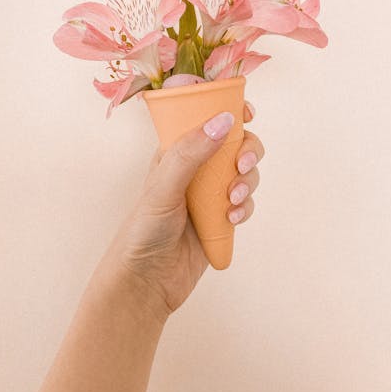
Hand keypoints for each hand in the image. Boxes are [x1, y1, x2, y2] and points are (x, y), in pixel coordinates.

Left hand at [102, 100, 263, 320]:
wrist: (146, 282)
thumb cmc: (143, 230)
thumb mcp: (164, 186)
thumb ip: (191, 152)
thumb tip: (224, 120)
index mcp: (177, 150)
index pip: (205, 117)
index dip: (228, 109)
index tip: (246, 112)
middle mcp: (196, 167)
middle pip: (236, 143)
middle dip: (247, 150)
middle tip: (242, 166)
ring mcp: (210, 192)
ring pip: (245, 172)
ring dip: (246, 182)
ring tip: (230, 202)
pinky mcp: (222, 217)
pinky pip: (245, 202)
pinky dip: (244, 208)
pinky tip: (230, 220)